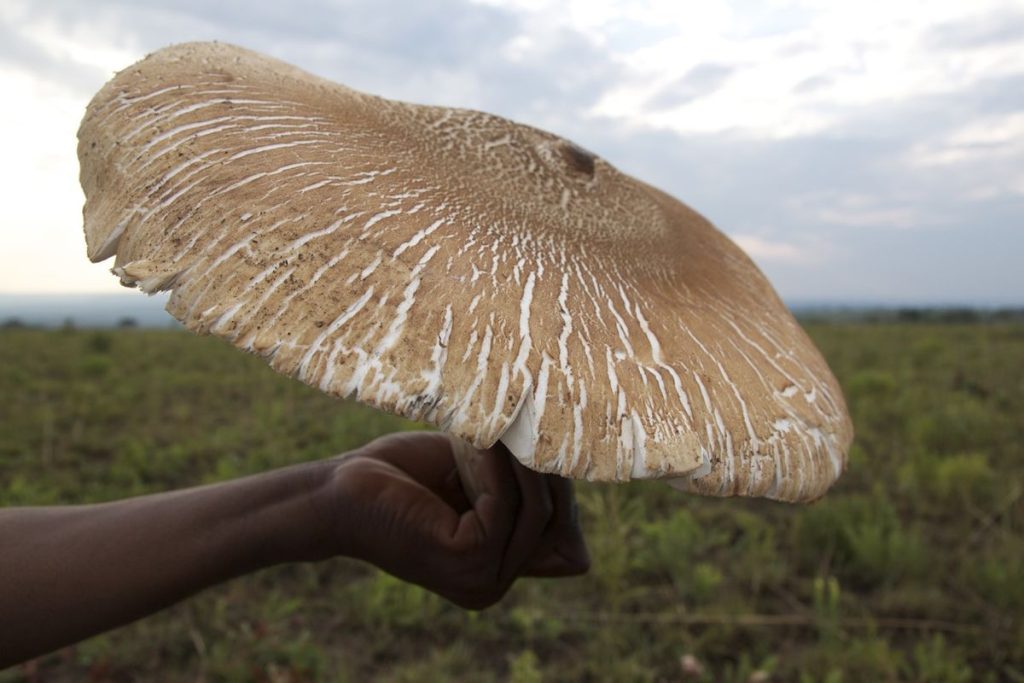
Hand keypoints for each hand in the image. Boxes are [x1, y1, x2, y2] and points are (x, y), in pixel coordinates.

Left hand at [323, 432, 589, 608]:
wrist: (337, 491)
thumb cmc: (399, 478)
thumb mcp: (472, 481)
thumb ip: (516, 489)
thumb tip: (569, 470)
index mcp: (495, 573)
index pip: (567, 544)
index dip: (564, 494)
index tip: (546, 446)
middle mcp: (492, 586)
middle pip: (555, 525)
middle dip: (548, 470)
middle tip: (529, 423)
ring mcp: (481, 579)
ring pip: (535, 512)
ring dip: (522, 461)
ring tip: (502, 423)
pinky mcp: (465, 557)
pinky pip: (504, 505)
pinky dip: (496, 466)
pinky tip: (480, 438)